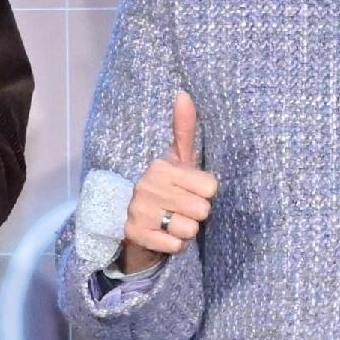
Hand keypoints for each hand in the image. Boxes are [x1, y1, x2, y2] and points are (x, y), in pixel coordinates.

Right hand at [119, 92, 217, 274]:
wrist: (128, 218)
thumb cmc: (164, 185)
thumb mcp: (175, 158)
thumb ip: (183, 129)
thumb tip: (184, 94)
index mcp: (160, 166)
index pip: (210, 187)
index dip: (204, 192)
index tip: (188, 189)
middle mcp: (147, 187)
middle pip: (203, 210)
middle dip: (195, 213)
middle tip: (179, 207)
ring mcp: (140, 213)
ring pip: (190, 230)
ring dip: (185, 230)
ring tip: (171, 220)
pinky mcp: (137, 236)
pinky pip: (177, 246)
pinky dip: (174, 244)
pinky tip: (163, 233)